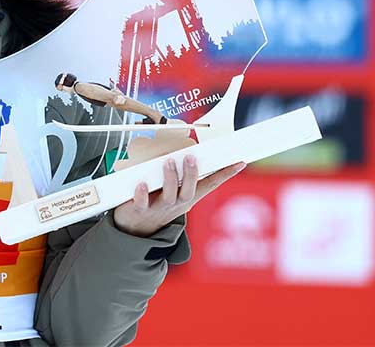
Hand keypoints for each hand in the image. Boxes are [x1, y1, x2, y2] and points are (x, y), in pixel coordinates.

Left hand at [113, 156, 244, 237]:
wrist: (135, 230)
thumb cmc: (156, 203)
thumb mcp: (173, 190)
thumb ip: (180, 173)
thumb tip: (186, 144)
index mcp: (186, 198)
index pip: (209, 185)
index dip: (224, 175)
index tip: (239, 162)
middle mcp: (175, 205)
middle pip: (189, 192)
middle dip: (192, 175)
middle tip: (191, 158)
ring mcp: (158, 209)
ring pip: (168, 196)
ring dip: (170, 179)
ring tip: (169, 162)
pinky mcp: (139, 211)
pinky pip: (142, 203)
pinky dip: (142, 194)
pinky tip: (141, 184)